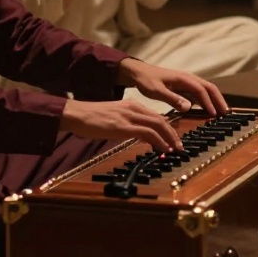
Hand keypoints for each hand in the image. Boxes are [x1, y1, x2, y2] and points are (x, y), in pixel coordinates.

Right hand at [58, 98, 182, 150]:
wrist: (77, 114)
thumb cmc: (92, 118)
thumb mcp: (115, 119)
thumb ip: (130, 125)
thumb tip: (142, 138)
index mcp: (133, 106)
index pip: (157, 116)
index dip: (168, 129)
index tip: (174, 140)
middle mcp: (134, 109)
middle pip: (162, 120)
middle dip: (173, 135)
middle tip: (180, 146)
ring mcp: (129, 116)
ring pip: (158, 125)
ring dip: (169, 139)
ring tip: (175, 150)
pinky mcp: (123, 126)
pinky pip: (147, 133)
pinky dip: (158, 142)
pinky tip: (162, 149)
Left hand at [118, 57, 228, 115]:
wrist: (138, 72)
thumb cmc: (146, 81)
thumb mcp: (156, 91)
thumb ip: (172, 99)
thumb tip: (189, 107)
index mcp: (183, 78)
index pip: (201, 90)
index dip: (208, 102)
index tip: (213, 114)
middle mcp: (188, 78)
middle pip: (209, 88)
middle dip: (218, 100)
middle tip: (226, 113)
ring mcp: (187, 82)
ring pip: (206, 90)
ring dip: (215, 100)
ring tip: (221, 112)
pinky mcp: (184, 86)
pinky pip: (200, 93)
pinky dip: (207, 100)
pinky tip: (208, 109)